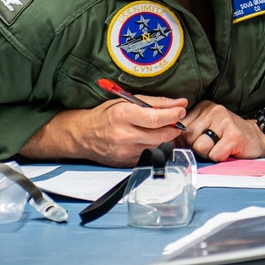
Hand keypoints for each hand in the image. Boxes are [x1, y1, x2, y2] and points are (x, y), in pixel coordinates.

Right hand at [20, 95, 188, 166]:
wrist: (82, 136)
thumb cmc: (105, 115)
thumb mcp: (127, 101)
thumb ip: (156, 102)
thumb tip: (180, 103)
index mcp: (123, 115)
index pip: (156, 118)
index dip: (173, 115)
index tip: (181, 111)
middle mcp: (124, 135)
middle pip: (160, 135)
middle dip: (173, 128)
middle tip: (177, 120)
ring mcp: (125, 152)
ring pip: (157, 146)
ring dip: (164, 138)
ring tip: (160, 128)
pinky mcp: (126, 163)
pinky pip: (149, 155)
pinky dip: (153, 147)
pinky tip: (148, 139)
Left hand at [181, 100, 264, 161]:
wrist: (257, 138)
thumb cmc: (228, 136)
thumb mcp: (207, 127)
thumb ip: (188, 132)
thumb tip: (167, 141)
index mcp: (204, 106)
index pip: (180, 127)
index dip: (185, 140)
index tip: (199, 141)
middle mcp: (214, 110)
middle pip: (188, 138)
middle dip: (197, 148)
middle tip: (213, 144)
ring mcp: (225, 121)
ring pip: (200, 147)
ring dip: (209, 154)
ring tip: (220, 146)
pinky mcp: (234, 135)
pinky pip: (214, 155)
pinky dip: (220, 157)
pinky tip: (229, 150)